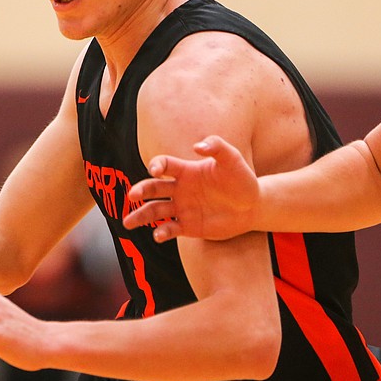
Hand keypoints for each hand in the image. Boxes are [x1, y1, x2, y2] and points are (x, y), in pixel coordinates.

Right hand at [123, 135, 259, 241]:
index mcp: (186, 170)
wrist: (252, 206)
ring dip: (140, 216)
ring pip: (155, 210)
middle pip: (153, 188)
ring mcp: (183, 208)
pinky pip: (170, 228)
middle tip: (132, 195)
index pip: (164, 165)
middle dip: (141, 191)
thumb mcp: (232, 159)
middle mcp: (180, 189)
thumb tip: (197, 146)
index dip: (157, 165)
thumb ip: (217, 147)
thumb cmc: (242, 179)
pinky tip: (158, 234)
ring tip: (127, 222)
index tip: (154, 170)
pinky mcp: (188, 226)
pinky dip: (162, 232)